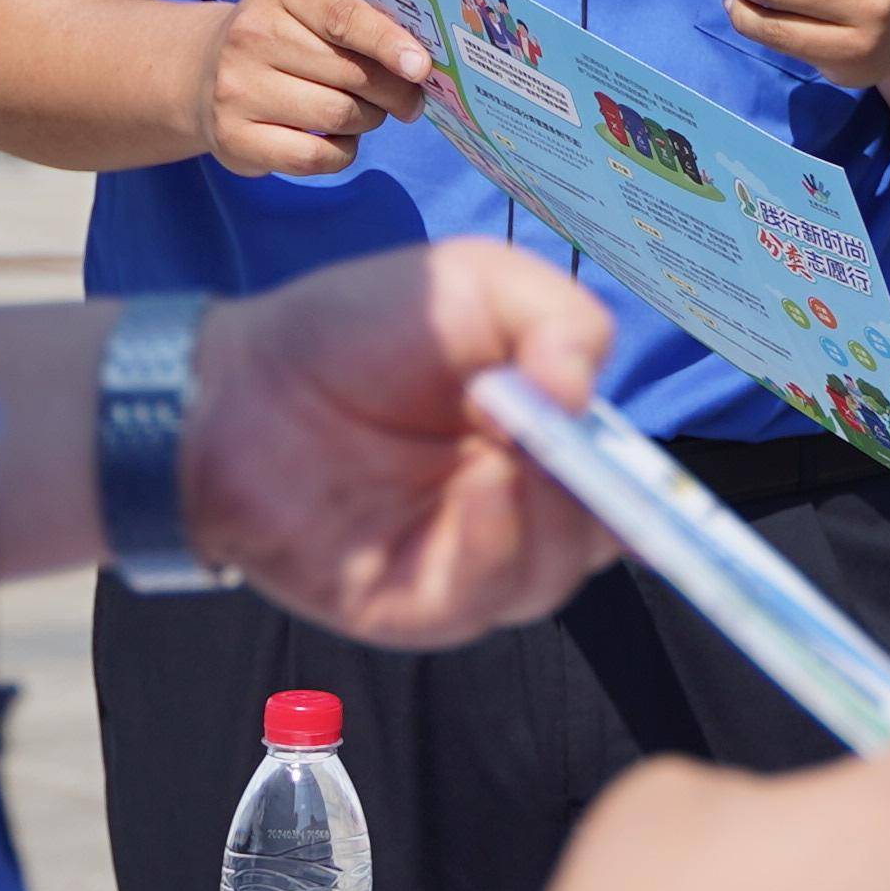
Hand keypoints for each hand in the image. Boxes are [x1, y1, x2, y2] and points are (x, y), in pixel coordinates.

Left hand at [185, 239, 622, 645]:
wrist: (234, 387)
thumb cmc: (354, 329)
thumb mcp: (480, 285)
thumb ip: (562, 319)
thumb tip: (588, 397)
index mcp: (544, 442)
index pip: (624, 478)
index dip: (652, 474)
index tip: (655, 453)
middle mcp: (516, 512)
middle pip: (608, 534)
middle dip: (610, 493)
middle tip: (571, 437)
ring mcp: (467, 563)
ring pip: (555, 572)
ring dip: (557, 516)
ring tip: (521, 455)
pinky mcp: (414, 605)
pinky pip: (482, 597)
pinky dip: (498, 544)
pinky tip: (487, 487)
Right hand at [204, 0, 445, 178]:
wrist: (206, 69)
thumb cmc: (288, 32)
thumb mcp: (317, 2)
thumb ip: (366, 13)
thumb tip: (425, 53)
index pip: (343, 16)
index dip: (388, 42)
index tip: (421, 66)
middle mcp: (250, 35)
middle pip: (349, 73)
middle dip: (394, 90)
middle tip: (411, 97)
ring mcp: (237, 89)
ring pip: (337, 116)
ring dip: (369, 119)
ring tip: (368, 111)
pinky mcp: (234, 138)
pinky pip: (315, 157)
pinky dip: (342, 152)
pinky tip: (339, 138)